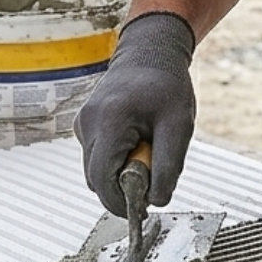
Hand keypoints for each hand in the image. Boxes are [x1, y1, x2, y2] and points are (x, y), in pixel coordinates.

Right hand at [73, 12, 195, 216]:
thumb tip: (155, 202)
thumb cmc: (167, 86)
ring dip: (120, 171)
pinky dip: (115, 158)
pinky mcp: (84, 124)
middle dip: (124, 185)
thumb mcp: (180, 126)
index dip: (122, 203)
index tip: (145, 208)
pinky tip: (135, 138)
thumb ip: (168, 166)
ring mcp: (82, 123)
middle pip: (96, 179)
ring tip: (146, 146)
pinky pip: (96, 156)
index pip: (103, 182)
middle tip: (153, 167)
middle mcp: (87, 123)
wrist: (150, 53)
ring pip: (96, 170)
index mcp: (109, 121)